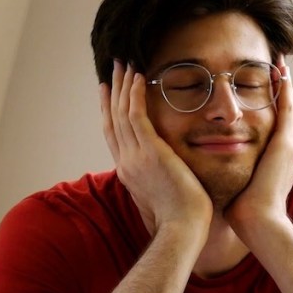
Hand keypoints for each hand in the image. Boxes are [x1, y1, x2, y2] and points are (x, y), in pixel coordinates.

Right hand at [100, 60, 211, 237]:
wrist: (183, 229)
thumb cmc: (181, 219)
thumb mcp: (162, 196)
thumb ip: (160, 180)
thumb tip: (166, 174)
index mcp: (129, 172)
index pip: (114, 135)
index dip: (109, 111)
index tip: (108, 92)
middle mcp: (126, 161)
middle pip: (113, 119)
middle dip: (113, 91)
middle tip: (112, 69)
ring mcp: (135, 156)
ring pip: (123, 112)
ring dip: (123, 85)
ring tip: (125, 63)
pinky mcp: (150, 152)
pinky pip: (137, 116)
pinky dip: (135, 95)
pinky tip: (138, 77)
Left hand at [225, 60, 292, 230]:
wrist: (258, 221)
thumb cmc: (243, 209)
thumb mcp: (237, 183)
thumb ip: (230, 172)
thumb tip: (211, 168)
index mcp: (276, 157)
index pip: (274, 125)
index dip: (271, 106)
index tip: (265, 88)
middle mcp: (287, 147)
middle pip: (286, 111)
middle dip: (282, 90)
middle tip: (278, 67)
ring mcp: (289, 144)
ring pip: (289, 105)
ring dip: (285, 84)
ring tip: (280, 63)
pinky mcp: (285, 143)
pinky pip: (287, 108)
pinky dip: (286, 90)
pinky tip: (281, 71)